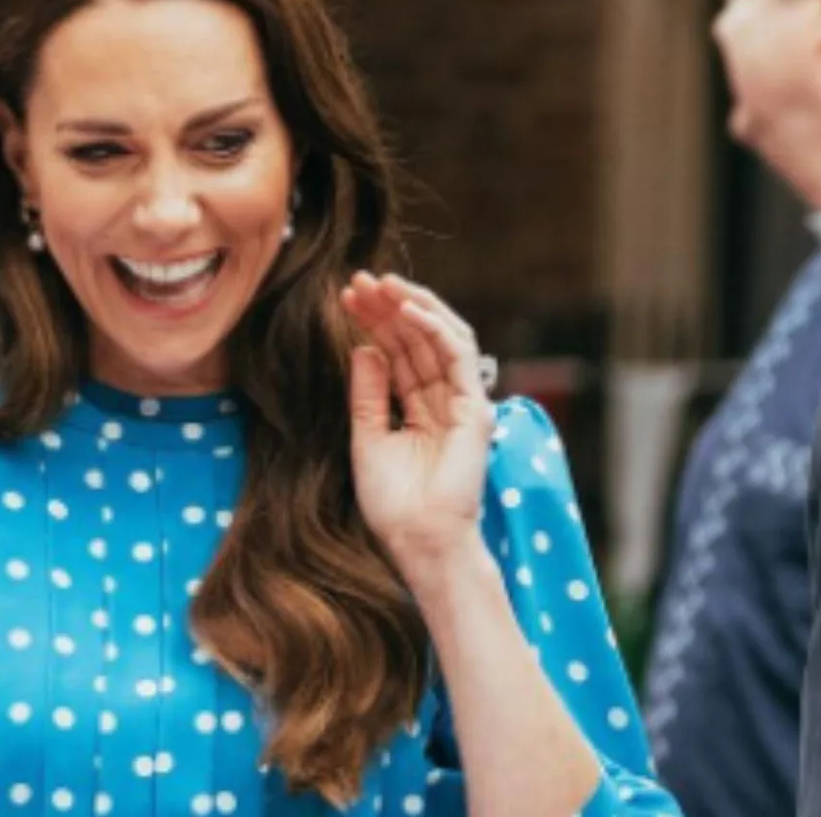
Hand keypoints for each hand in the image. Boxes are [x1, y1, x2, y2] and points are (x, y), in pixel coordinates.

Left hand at [341, 272, 495, 578]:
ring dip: (412, 307)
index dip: (374, 323)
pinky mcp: (475, 409)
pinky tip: (406, 309)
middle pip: (417, 341)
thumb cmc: (393, 504)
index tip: (345, 297)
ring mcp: (462, 403)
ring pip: (441, 338)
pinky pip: (457, 357)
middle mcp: (443, 400)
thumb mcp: (366, 439)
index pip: (398, 354)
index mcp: (419, 409)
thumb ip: (367, 394)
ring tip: (381, 284)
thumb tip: (363, 349)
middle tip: (359, 280)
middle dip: (389, 307)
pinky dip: (434, 328)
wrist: (418, 541)